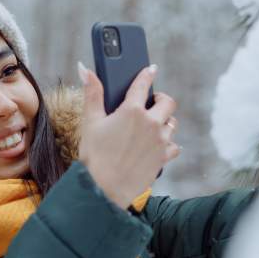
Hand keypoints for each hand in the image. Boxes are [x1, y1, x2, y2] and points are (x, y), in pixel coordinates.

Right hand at [76, 62, 180, 207]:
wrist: (104, 189)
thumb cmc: (94, 156)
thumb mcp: (90, 122)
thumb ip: (92, 93)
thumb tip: (84, 69)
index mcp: (132, 110)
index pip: (143, 84)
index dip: (147, 74)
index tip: (151, 69)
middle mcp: (151, 123)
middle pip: (168, 102)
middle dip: (161, 99)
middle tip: (152, 101)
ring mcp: (160, 141)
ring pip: (172, 124)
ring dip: (165, 121)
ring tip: (153, 125)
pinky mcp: (163, 158)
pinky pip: (174, 146)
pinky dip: (169, 144)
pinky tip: (160, 145)